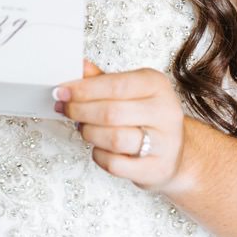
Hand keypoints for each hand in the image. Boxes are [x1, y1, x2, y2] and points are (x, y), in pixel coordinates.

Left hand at [54, 59, 186, 191]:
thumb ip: (103, 80)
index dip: (83, 89)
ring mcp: (164, 143)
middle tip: (66, 109)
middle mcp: (165, 111)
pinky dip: (99, 155)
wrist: (175, 152)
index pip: (114, 85)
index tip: (62, 91)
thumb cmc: (147, 117)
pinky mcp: (156, 169)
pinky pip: (115, 164)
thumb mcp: (130, 91)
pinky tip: (98, 148)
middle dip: (80, 111)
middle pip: (111, 112)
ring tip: (83, 128)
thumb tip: (78, 66)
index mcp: (156, 85)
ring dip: (89, 133)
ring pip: (113, 139)